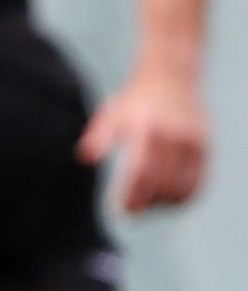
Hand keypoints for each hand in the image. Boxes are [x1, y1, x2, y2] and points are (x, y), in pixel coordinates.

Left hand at [77, 68, 206, 211]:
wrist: (170, 77)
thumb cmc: (134, 101)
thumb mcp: (112, 113)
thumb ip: (99, 136)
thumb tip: (86, 159)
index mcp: (148, 129)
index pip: (141, 172)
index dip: (132, 195)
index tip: (119, 210)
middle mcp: (175, 136)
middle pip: (162, 183)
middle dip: (145, 203)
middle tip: (130, 213)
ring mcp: (194, 142)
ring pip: (182, 187)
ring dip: (164, 204)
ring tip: (146, 208)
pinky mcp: (205, 147)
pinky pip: (199, 182)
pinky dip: (184, 197)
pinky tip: (167, 202)